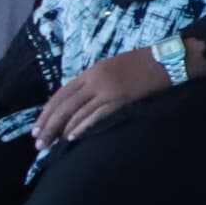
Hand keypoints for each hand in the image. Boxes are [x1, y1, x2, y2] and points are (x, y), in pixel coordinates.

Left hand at [32, 44, 177, 148]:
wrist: (168, 60)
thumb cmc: (142, 63)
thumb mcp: (112, 67)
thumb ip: (94, 82)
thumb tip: (77, 102)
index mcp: (92, 71)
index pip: (61, 94)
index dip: (46, 113)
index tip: (37, 128)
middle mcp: (95, 80)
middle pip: (64, 106)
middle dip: (48, 125)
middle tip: (38, 143)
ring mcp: (108, 90)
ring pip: (76, 113)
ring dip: (61, 131)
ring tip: (50, 145)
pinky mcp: (121, 100)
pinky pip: (95, 116)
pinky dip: (81, 127)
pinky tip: (71, 138)